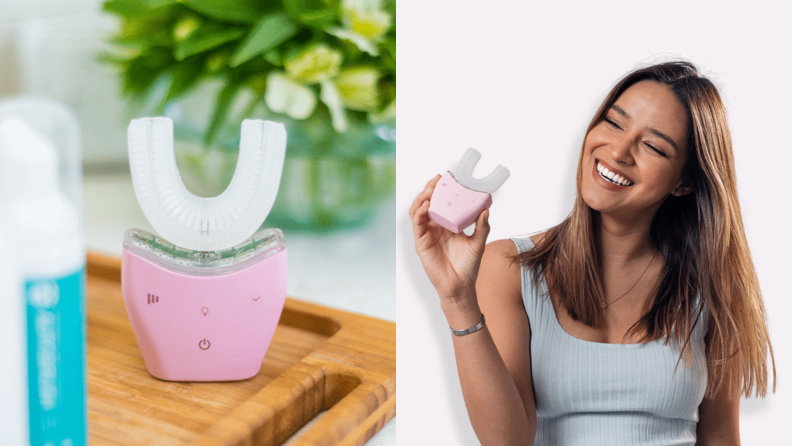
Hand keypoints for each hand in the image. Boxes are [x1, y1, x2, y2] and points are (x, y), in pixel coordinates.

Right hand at [409, 175, 490, 303]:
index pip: (441, 202)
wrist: (461, 286)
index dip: (441, 189)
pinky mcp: (421, 242)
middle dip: (430, 188)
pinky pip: (416, 224)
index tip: (447, 177)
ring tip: (430, 190)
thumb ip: (482, 227)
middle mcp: (435, 227)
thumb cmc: (468, 266)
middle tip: (437, 179)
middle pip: (427, 202)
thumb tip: (486, 210)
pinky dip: (419, 212)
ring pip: (418, 210)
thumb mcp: (478, 243)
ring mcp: (426, 234)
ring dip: (421, 198)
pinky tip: (426, 206)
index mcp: (447, 224)